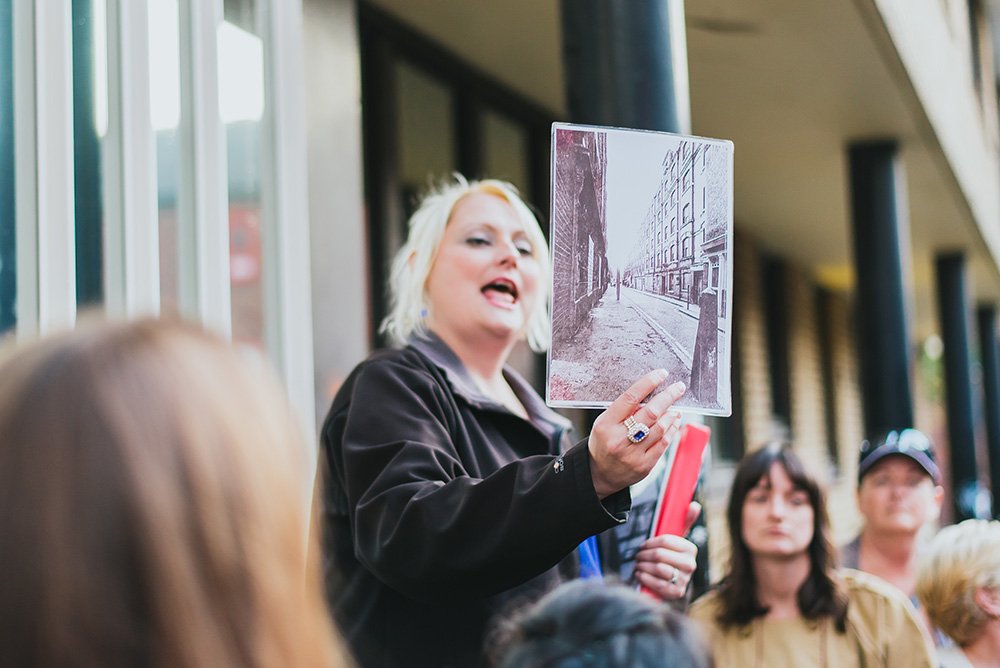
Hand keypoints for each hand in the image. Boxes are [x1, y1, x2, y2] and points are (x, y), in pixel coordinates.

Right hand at [587, 370, 684, 497]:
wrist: (599, 474)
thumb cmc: (603, 443)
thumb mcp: (604, 423)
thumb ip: (624, 411)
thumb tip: (651, 395)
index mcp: (606, 424)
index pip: (630, 397)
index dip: (648, 383)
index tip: (661, 374)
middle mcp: (618, 439)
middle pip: (650, 412)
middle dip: (668, 396)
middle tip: (678, 388)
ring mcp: (632, 454)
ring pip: (660, 428)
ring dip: (672, 414)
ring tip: (674, 408)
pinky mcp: (644, 465)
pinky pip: (664, 444)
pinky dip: (672, 430)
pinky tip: (673, 423)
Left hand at [633, 502, 700, 600]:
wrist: (673, 583)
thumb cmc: (671, 557)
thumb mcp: (677, 540)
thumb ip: (684, 521)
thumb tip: (694, 504)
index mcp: (690, 549)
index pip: (665, 541)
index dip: (649, 542)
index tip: (643, 545)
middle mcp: (690, 565)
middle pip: (659, 555)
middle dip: (643, 555)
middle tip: (637, 556)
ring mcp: (684, 580)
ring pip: (657, 568)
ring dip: (642, 566)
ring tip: (637, 565)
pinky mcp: (676, 592)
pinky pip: (656, 584)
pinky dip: (644, 578)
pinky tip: (640, 574)